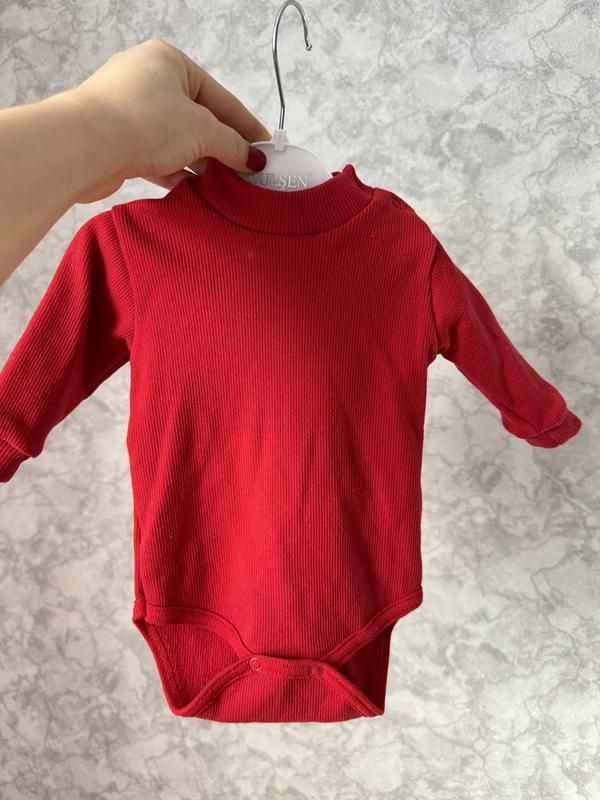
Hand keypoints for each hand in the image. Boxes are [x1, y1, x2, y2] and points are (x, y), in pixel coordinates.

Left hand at [70, 37, 271, 201]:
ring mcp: (130, 111)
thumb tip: (254, 158)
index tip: (266, 149)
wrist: (85, 147)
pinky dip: (178, 173)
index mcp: (169, 62)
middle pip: (199, 119)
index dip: (247, 126)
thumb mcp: (202, 130)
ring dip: (202, 164)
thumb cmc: (143, 122)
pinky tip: (196, 191)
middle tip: (249, 172)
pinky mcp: (118, 141)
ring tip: (226, 186)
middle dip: (224, 147)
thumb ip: (233, 144)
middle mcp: (148, 81)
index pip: (221, 97)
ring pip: (177, 140)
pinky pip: (157, 156)